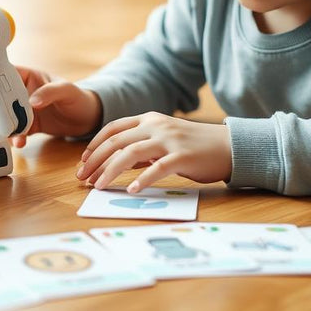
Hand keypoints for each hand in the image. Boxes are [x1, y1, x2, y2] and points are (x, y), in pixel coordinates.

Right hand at [10, 66, 101, 147]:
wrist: (86, 119)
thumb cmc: (78, 97)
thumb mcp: (67, 90)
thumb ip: (50, 92)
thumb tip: (32, 101)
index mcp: (29, 76)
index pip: (7, 73)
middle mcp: (23, 92)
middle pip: (1, 97)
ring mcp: (24, 110)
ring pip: (6, 116)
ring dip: (5, 126)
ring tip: (10, 134)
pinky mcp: (28, 125)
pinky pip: (16, 131)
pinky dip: (15, 137)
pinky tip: (19, 142)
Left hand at [76, 112, 231, 191]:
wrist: (229, 147)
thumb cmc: (194, 147)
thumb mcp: (163, 141)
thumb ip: (142, 148)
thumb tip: (116, 164)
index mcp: (149, 119)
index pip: (112, 128)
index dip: (94, 145)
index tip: (82, 162)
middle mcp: (156, 126)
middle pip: (116, 141)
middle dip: (95, 161)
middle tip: (82, 179)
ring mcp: (169, 140)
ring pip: (131, 153)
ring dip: (110, 171)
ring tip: (98, 187)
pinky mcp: (182, 156)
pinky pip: (158, 168)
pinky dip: (143, 180)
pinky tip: (132, 190)